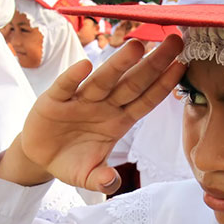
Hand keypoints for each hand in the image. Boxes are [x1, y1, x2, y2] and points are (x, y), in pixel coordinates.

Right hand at [0, 36, 184, 193]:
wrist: (40, 156)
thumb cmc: (72, 160)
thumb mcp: (88, 177)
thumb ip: (101, 181)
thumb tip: (110, 182)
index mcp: (118, 121)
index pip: (146, 101)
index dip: (164, 85)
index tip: (183, 66)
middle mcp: (104, 106)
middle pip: (132, 83)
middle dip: (153, 63)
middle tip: (174, 41)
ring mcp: (80, 101)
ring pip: (103, 80)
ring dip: (119, 64)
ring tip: (137, 45)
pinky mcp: (54, 101)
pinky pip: (66, 87)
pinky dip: (73, 77)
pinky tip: (85, 65)